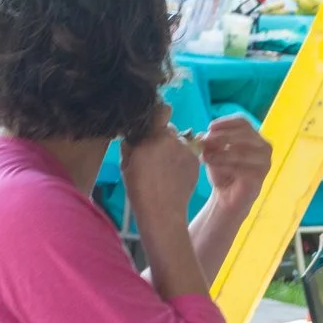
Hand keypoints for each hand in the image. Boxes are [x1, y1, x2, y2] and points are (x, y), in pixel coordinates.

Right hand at [121, 107, 200, 226]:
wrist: (162, 212)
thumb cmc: (139, 190)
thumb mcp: (126, 165)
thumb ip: (130, 145)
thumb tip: (131, 135)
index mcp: (153, 137)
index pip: (162, 110)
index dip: (159, 114)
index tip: (154, 123)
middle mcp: (172, 139)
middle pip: (169, 129)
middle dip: (162, 137)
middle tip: (156, 154)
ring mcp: (187, 150)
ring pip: (179, 141)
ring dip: (173, 149)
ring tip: (166, 168)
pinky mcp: (196, 161)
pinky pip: (188, 153)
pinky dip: (182, 159)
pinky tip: (175, 174)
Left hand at [196, 116, 270, 215]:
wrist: (227, 197)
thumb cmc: (222, 172)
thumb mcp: (213, 152)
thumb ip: (210, 142)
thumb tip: (202, 135)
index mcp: (254, 137)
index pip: (242, 122)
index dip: (226, 122)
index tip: (209, 127)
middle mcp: (264, 146)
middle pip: (243, 134)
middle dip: (221, 137)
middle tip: (204, 142)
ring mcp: (265, 161)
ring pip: (241, 151)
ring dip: (220, 153)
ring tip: (205, 157)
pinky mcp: (260, 176)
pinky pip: (241, 167)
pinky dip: (224, 166)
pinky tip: (214, 167)